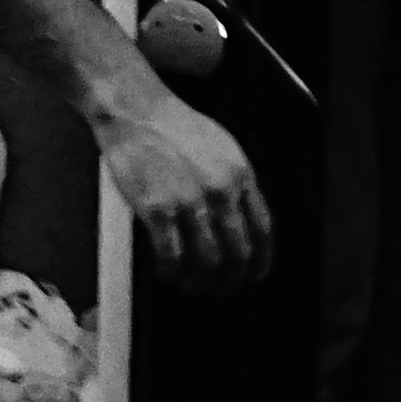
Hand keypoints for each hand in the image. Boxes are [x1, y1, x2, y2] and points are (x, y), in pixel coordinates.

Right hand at [92, 69, 273, 293]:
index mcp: (241, 176)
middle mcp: (221, 191)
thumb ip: (236, 185)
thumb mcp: (222, 149)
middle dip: (229, 282)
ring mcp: (189, 200)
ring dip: (200, 283)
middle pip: (238, 254)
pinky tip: (166, 274)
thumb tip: (242, 223)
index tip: (252, 276)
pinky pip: (171, 255)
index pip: (264, 232)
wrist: (136, 111)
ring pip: (208, 261)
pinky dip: (171, 273)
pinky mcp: (156, 208)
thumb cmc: (174, 127)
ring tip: (189, 287)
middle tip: (217, 290)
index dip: (260, 262)